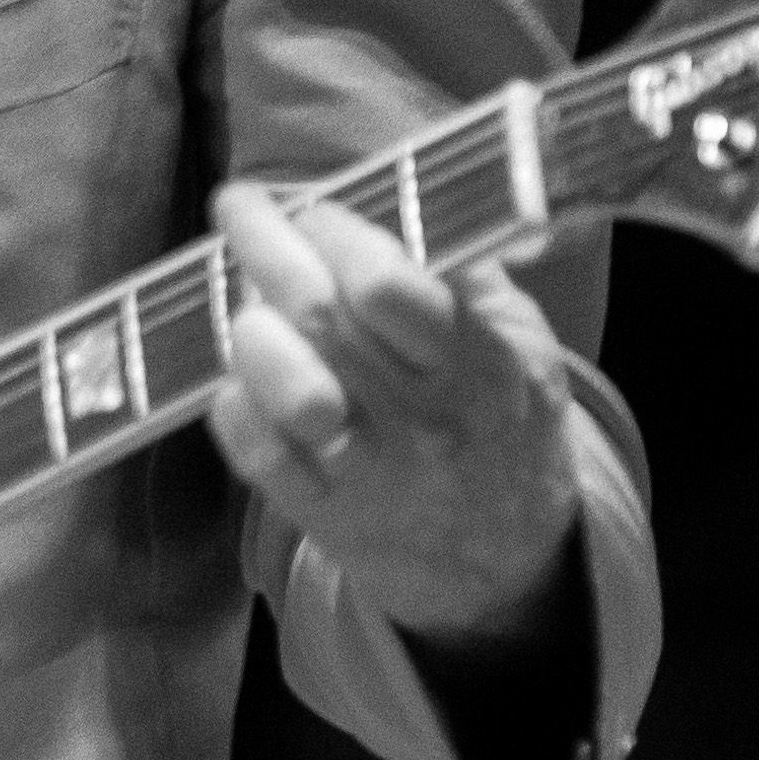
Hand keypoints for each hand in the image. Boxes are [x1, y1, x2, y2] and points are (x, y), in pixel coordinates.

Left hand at [205, 183, 582, 643]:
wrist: (505, 566)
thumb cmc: (502, 425)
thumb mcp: (525, 344)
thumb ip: (471, 273)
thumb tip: (398, 193)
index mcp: (481, 364)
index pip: (388, 285)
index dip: (333, 230)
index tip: (311, 205)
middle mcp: (424, 420)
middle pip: (321, 319)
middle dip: (264, 245)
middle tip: (239, 208)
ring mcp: (370, 473)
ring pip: (283, 390)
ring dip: (249, 331)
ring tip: (247, 307)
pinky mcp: (322, 516)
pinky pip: (255, 451)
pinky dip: (233, 400)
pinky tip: (242, 378)